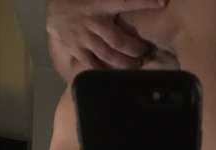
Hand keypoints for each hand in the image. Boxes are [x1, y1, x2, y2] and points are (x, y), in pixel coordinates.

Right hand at [47, 0, 164, 69]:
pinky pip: (92, 65)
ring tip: (137, 65)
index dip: (143, 2)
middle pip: (118, 40)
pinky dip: (105, 71)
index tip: (162, 2)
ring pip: (108, 55)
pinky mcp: (76, 50)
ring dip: (124, 63)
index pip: (124, 1)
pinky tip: (116, 76)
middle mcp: (92, 22)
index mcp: (99, 4)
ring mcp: (83, 39)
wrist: (53, 11)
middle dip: (135, 48)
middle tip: (146, 52)